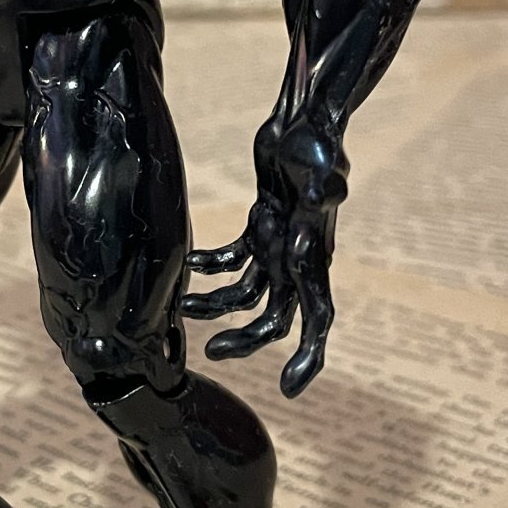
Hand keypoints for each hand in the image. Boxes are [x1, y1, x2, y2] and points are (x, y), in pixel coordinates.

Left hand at [182, 118, 347, 396]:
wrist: (306, 119)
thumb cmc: (317, 142)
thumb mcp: (324, 163)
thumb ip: (325, 185)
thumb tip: (323, 200)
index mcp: (313, 257)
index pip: (317, 320)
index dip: (308, 356)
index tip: (289, 387)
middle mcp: (297, 259)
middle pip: (273, 318)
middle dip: (245, 339)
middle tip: (211, 351)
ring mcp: (279, 243)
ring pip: (247, 293)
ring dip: (216, 306)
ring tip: (182, 309)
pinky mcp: (261, 224)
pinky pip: (234, 259)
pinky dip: (211, 266)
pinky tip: (188, 264)